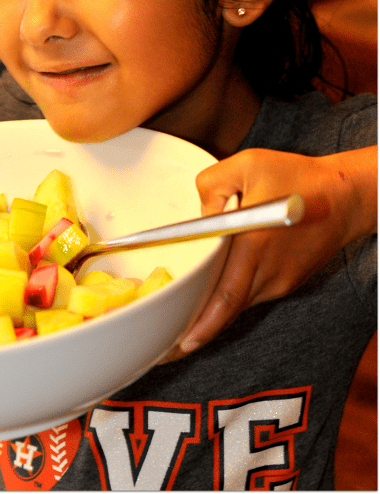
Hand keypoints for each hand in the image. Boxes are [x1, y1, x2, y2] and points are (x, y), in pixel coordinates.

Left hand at [163, 146, 376, 361]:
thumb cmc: (298, 178)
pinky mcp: (287, 282)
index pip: (224, 295)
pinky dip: (231, 302)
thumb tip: (200, 215)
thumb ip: (212, 183)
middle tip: (168, 350)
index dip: (202, 323)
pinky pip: (252, 295)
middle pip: (227, 310)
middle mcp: (269, 269)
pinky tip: (212, 303)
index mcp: (254, 242)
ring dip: (212, 318)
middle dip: (198, 332)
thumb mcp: (248, 163)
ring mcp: (280, 280)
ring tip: (182, 329)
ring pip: (239, 305)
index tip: (180, 340)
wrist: (345, 197)